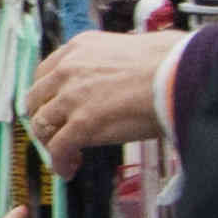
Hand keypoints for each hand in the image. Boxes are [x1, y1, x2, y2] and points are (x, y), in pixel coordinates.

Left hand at [23, 29, 183, 172]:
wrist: (180, 74)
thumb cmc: (172, 62)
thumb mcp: (132, 47)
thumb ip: (115, 61)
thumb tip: (128, 71)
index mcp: (80, 48)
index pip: (46, 73)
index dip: (48, 94)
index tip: (55, 106)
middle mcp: (68, 70)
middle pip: (37, 99)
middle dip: (44, 118)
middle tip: (56, 132)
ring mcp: (72, 97)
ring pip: (42, 124)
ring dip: (50, 143)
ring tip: (65, 156)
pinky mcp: (82, 123)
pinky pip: (58, 147)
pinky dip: (59, 161)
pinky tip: (68, 170)